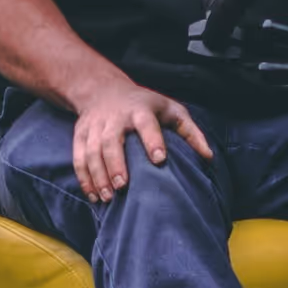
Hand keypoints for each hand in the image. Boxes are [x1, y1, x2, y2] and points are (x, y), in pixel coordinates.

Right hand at [71, 81, 212, 200]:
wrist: (103, 89)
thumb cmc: (146, 105)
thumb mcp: (171, 110)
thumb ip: (190, 132)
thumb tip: (208, 157)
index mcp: (140, 110)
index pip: (146, 124)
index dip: (152, 140)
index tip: (159, 160)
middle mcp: (115, 117)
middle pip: (111, 140)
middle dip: (115, 163)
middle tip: (122, 186)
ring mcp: (95, 126)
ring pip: (92, 151)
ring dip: (98, 175)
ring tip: (107, 197)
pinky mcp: (81, 135)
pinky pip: (79, 157)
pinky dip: (84, 178)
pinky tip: (93, 196)